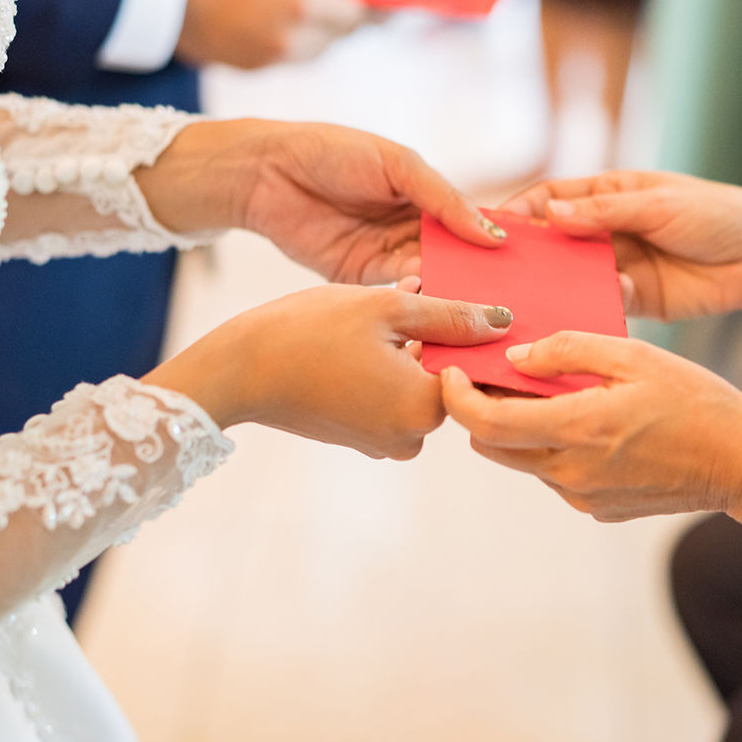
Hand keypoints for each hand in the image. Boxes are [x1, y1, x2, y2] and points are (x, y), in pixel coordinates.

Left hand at [135, 120, 506, 283]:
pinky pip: (395, 295)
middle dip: (478, 281)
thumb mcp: (398, 165)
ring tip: (479, 317)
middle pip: (455, 262)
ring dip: (450, 297)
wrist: (266, 172)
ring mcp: (386, 258)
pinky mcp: (359, 280)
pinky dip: (415, 304)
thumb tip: (493, 235)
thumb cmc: (333, 152)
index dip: (497, 247)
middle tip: (510, 306)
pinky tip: (436, 315)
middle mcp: (412, 231)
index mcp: (427, 198)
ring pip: (430, 282)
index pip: (472, 227)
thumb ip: (445, 200)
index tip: (529, 271)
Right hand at [145, 285, 513, 459]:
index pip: (473, 368)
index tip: (440, 300)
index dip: (462, 327)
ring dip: (404, 348)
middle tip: (404, 298)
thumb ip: (452, 316)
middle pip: (444, 377)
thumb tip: (504, 322)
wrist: (237, 370)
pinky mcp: (357, 438)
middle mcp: (411, 438)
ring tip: (374, 314)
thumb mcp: (388, 308)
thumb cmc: (309, 332)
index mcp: (426, 409)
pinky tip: (355, 336)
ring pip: (414, 383)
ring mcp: (382, 442)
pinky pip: (386, 396)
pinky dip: (381, 367)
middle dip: (431, 336)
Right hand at [177, 0, 365, 68]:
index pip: (356, 14)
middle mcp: (293, 39)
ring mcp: (274, 59)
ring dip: (317, 30)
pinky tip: (270, 17)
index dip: (360, 1)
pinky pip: (292, 57)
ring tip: (293, 2)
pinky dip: (292, 40)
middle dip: (338, 15)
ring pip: (318, 51)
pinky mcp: (257, 69)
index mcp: (302, 3)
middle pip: (340, 36)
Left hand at [440, 330, 741, 524]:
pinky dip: (554, 447)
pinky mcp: (597, 509)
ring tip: (547, 392)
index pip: (486, 424)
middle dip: (481, 411)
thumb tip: (515, 356)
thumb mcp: (635, 356)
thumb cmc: (696, 400)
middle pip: (493, 447)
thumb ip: (567, 351)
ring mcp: (583, 496)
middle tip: (491, 376)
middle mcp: (572, 472)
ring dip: (521, 428)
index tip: (451, 372)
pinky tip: (585, 422)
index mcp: (578, 429)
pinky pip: (555, 475)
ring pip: (524, 460)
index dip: (458, 399)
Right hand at [498, 171, 741, 320]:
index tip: (494, 231)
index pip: (551, 199)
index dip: (521, 213)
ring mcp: (618, 267)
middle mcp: (606, 231)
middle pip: (554, 243)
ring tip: (524, 307)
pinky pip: (598, 307)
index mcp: (608, 196)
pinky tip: (567, 324)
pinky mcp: (634, 300)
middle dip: (527, 258)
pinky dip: (582, 313)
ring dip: (550, 290)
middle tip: (498, 277)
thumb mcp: (660, 206)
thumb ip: (606, 214)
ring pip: (571, 279)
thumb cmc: (718, 215)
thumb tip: (550, 216)